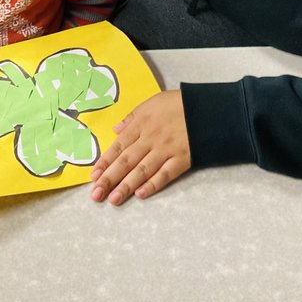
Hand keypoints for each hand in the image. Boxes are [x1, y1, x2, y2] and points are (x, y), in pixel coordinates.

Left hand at [90, 89, 190, 204]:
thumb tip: (115, 130)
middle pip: (127, 161)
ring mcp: (166, 150)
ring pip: (142, 170)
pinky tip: (141, 194)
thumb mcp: (152, 102)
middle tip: (96, 194)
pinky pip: (165, 174)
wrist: (208, 108)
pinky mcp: (182, 159)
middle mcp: (151, 139)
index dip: (105, 162)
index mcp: (141, 124)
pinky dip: (153, 184)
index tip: (93, 176)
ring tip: (113, 199)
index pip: (119, 146)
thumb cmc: (179, 103)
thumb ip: (132, 117)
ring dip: (127, 186)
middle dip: (110, 178)